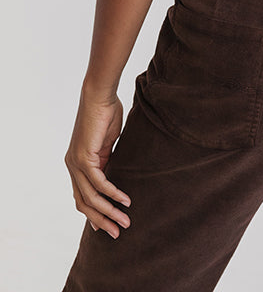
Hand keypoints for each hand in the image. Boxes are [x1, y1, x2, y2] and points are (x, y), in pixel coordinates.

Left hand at [64, 86, 131, 238]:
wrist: (100, 95)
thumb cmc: (106, 113)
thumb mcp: (107, 143)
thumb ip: (108, 160)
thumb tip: (115, 176)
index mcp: (77, 164)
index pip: (83, 197)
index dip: (95, 214)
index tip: (108, 226)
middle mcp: (72, 166)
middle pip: (84, 203)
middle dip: (102, 220)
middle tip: (118, 232)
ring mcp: (76, 163)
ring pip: (91, 197)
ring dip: (109, 212)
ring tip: (125, 221)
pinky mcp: (84, 157)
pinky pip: (99, 182)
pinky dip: (112, 193)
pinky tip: (125, 200)